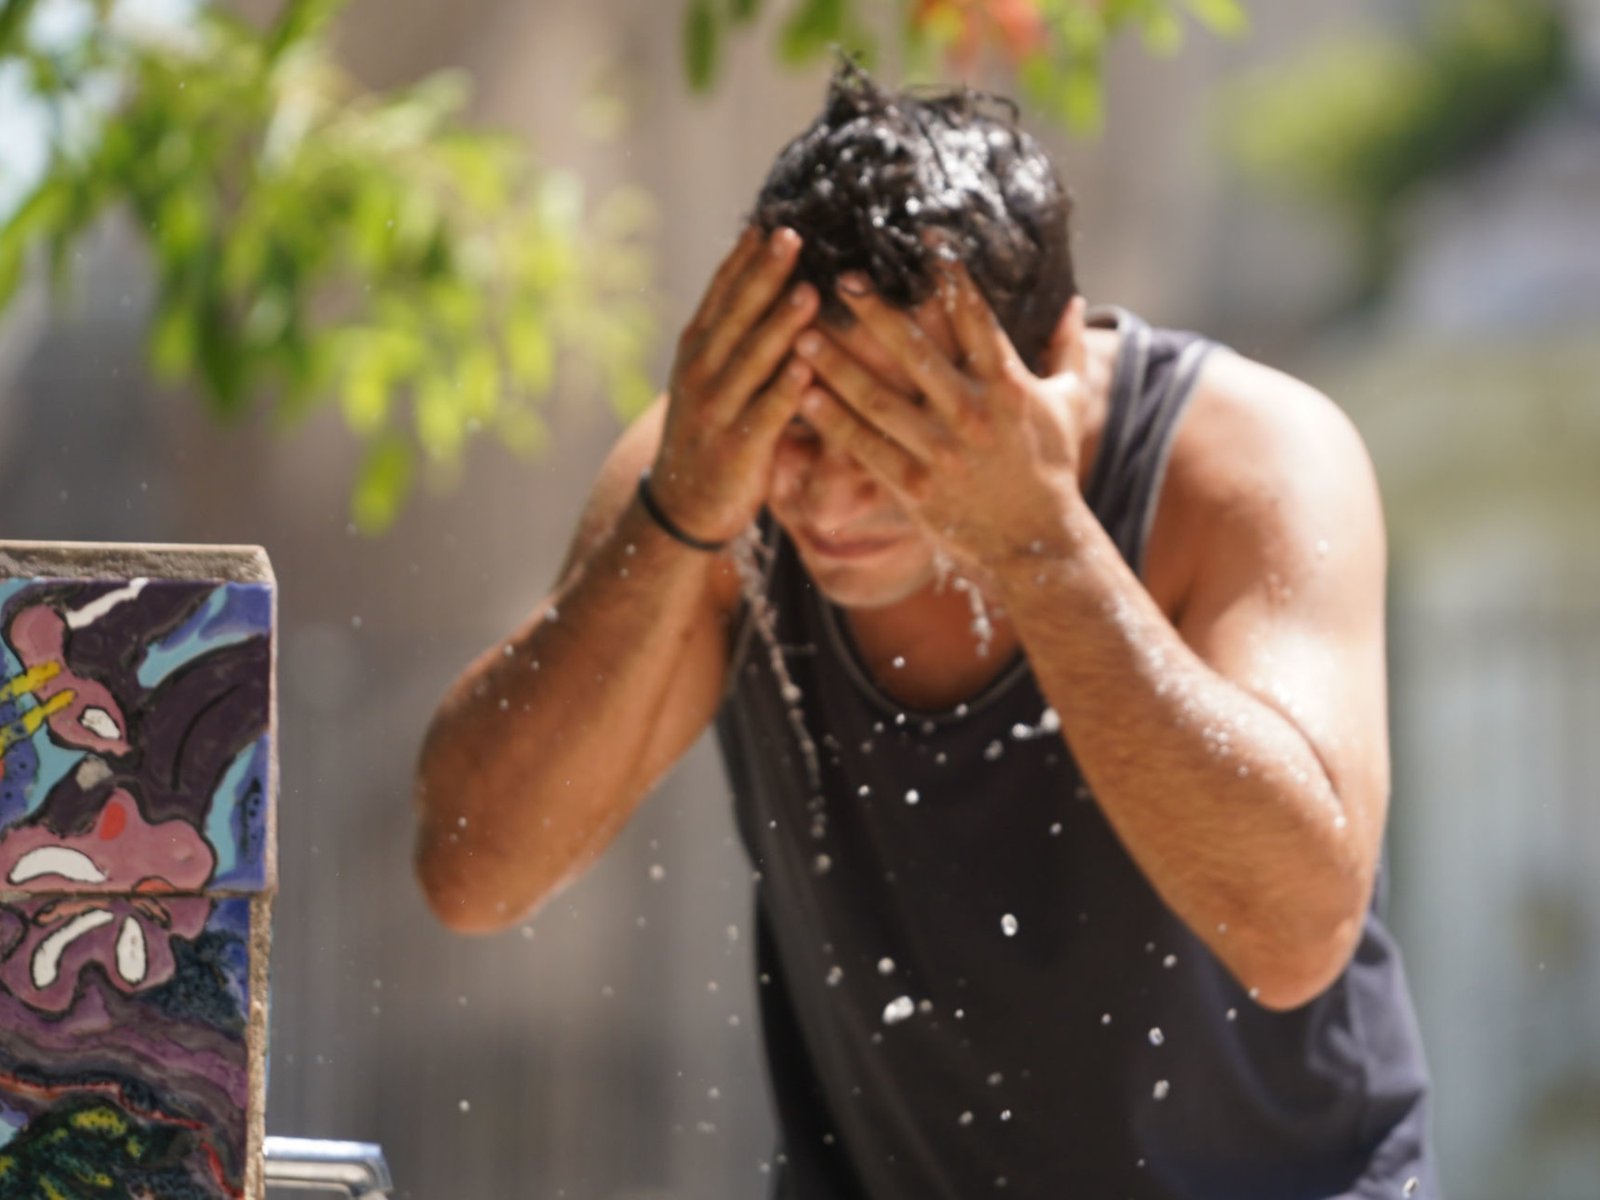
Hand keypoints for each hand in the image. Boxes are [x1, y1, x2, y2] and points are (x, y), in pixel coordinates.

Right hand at [649, 225, 820, 544]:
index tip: (771, 222)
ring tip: (809, 293)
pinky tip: (807, 367)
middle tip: (793, 237)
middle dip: (765, 275)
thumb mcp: (712, 375)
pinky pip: (765, 413)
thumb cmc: (712, 429)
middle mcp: (701, 371)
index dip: (745, 258)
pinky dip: (785, 390)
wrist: (684, 504)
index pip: (721, 293)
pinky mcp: (737, 446)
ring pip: (752, 359)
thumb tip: (773, 281)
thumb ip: (738, 334)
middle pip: (736, 315)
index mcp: (697, 348)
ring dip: (780, 325)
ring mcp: (716, 408)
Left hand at [792, 259, 1089, 570]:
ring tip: (800, 333)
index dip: (949, 275)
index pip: (975, 317)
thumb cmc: (1052, 470)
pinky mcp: (914, 488)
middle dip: (875, 313)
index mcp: (1008, 386)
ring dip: (837, 366)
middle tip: (841, 278)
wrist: (1038, 545)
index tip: (922, 239)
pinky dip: (831, 421)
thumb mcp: (1069, 406)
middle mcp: (971, 415)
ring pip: (878, 401)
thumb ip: (1066, 350)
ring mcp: (940, 454)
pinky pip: (864, 448)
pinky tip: (801, 393)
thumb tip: (1072, 298)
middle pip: (915, 353)